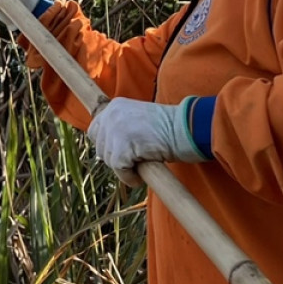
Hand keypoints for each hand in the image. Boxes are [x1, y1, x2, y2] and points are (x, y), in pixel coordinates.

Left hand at [88, 97, 206, 185]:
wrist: (187, 129)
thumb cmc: (169, 129)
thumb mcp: (138, 121)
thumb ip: (120, 129)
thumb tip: (103, 154)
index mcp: (115, 106)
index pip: (95, 130)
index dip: (106, 145)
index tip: (120, 153)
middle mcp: (112, 114)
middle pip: (100, 147)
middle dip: (115, 158)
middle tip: (135, 160)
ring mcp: (115, 129)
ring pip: (109, 160)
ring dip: (124, 168)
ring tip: (142, 164)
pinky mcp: (122, 147)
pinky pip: (119, 170)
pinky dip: (129, 178)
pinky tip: (141, 174)